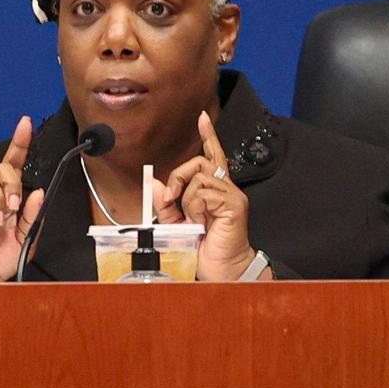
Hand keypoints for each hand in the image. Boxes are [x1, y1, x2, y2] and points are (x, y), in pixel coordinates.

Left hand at [153, 111, 258, 280]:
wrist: (220, 269)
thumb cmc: (203, 248)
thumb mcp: (176, 223)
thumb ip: (166, 203)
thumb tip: (154, 184)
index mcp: (215, 190)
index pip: (213, 156)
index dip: (208, 136)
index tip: (201, 118)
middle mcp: (226, 188)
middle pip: (200, 161)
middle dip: (179, 176)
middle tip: (173, 199)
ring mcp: (232, 195)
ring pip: (199, 178)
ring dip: (187, 199)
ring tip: (194, 220)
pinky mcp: (234, 204)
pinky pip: (204, 193)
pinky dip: (195, 208)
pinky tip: (202, 222)